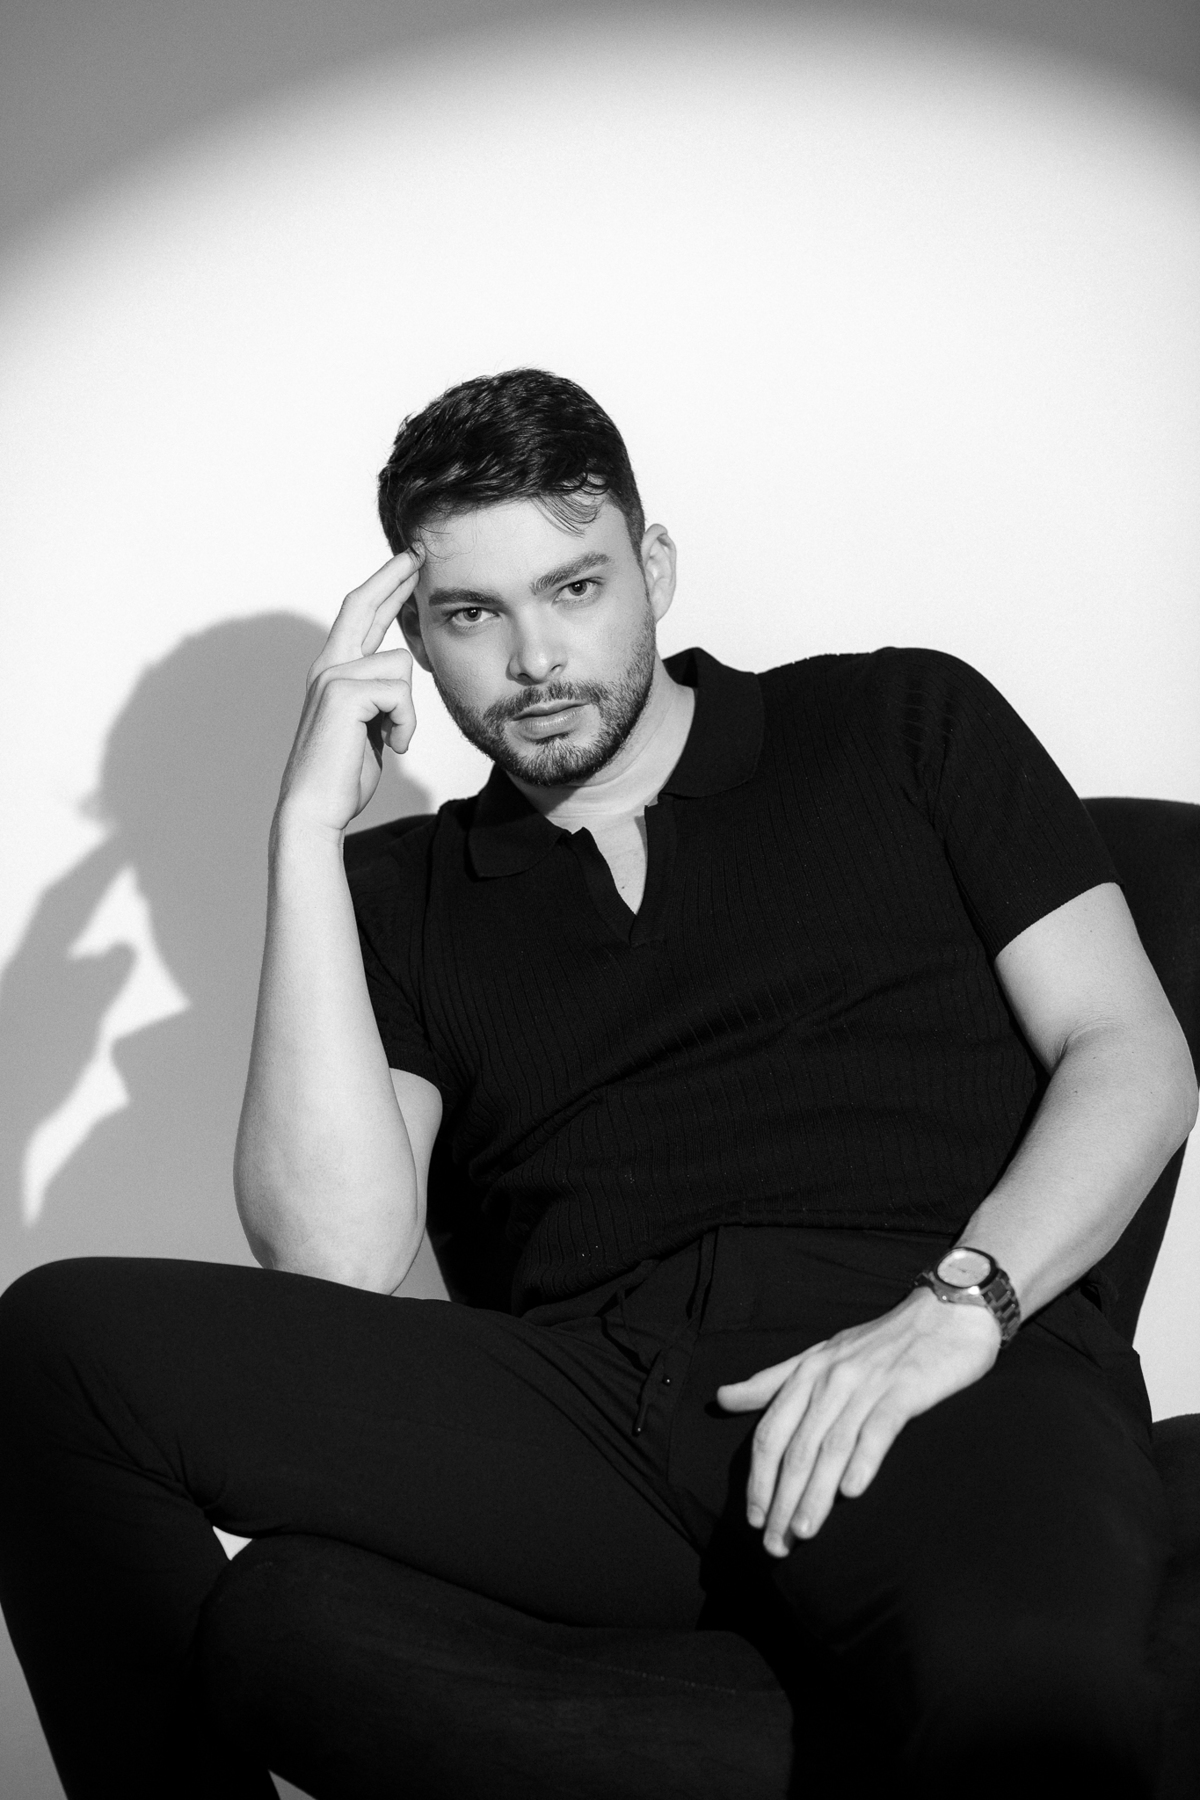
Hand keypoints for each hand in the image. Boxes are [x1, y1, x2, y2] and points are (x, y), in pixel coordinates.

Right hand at [277, 550, 422, 835]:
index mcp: (334, 672)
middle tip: (419, 554)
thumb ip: (380, 698)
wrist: (315, 808)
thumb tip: (401, 679)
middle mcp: (328, 666)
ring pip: (400, 664)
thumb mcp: (370, 727)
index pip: (360, 616)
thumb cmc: (343, 775)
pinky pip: (400, 693)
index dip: (384, 587)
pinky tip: (391, 746)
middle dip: (393, 577)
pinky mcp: (342, 693)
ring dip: (408, 711)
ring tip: (392, 738)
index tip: (407, 565)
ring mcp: (332, 676)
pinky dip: (405, 724)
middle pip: (362, 604)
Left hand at [716, 1288, 1000, 1553]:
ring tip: (804, 1531)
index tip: (754, 1519)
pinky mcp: (905, 1389)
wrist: (946, 1313)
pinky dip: (863, 1459)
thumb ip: (772, 1381)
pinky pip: (878, 1429)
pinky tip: (853, 1492)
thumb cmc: (881, 1341)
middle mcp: (830, 1379)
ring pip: (831, 1445)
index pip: (771, 1432)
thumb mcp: (820, 1355)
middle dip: (782, 1499)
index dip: (759, 1478)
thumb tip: (722, 1398)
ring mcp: (867, 1384)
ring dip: (815, 1493)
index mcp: (807, 1372)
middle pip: (796, 1447)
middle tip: (775, 1545)